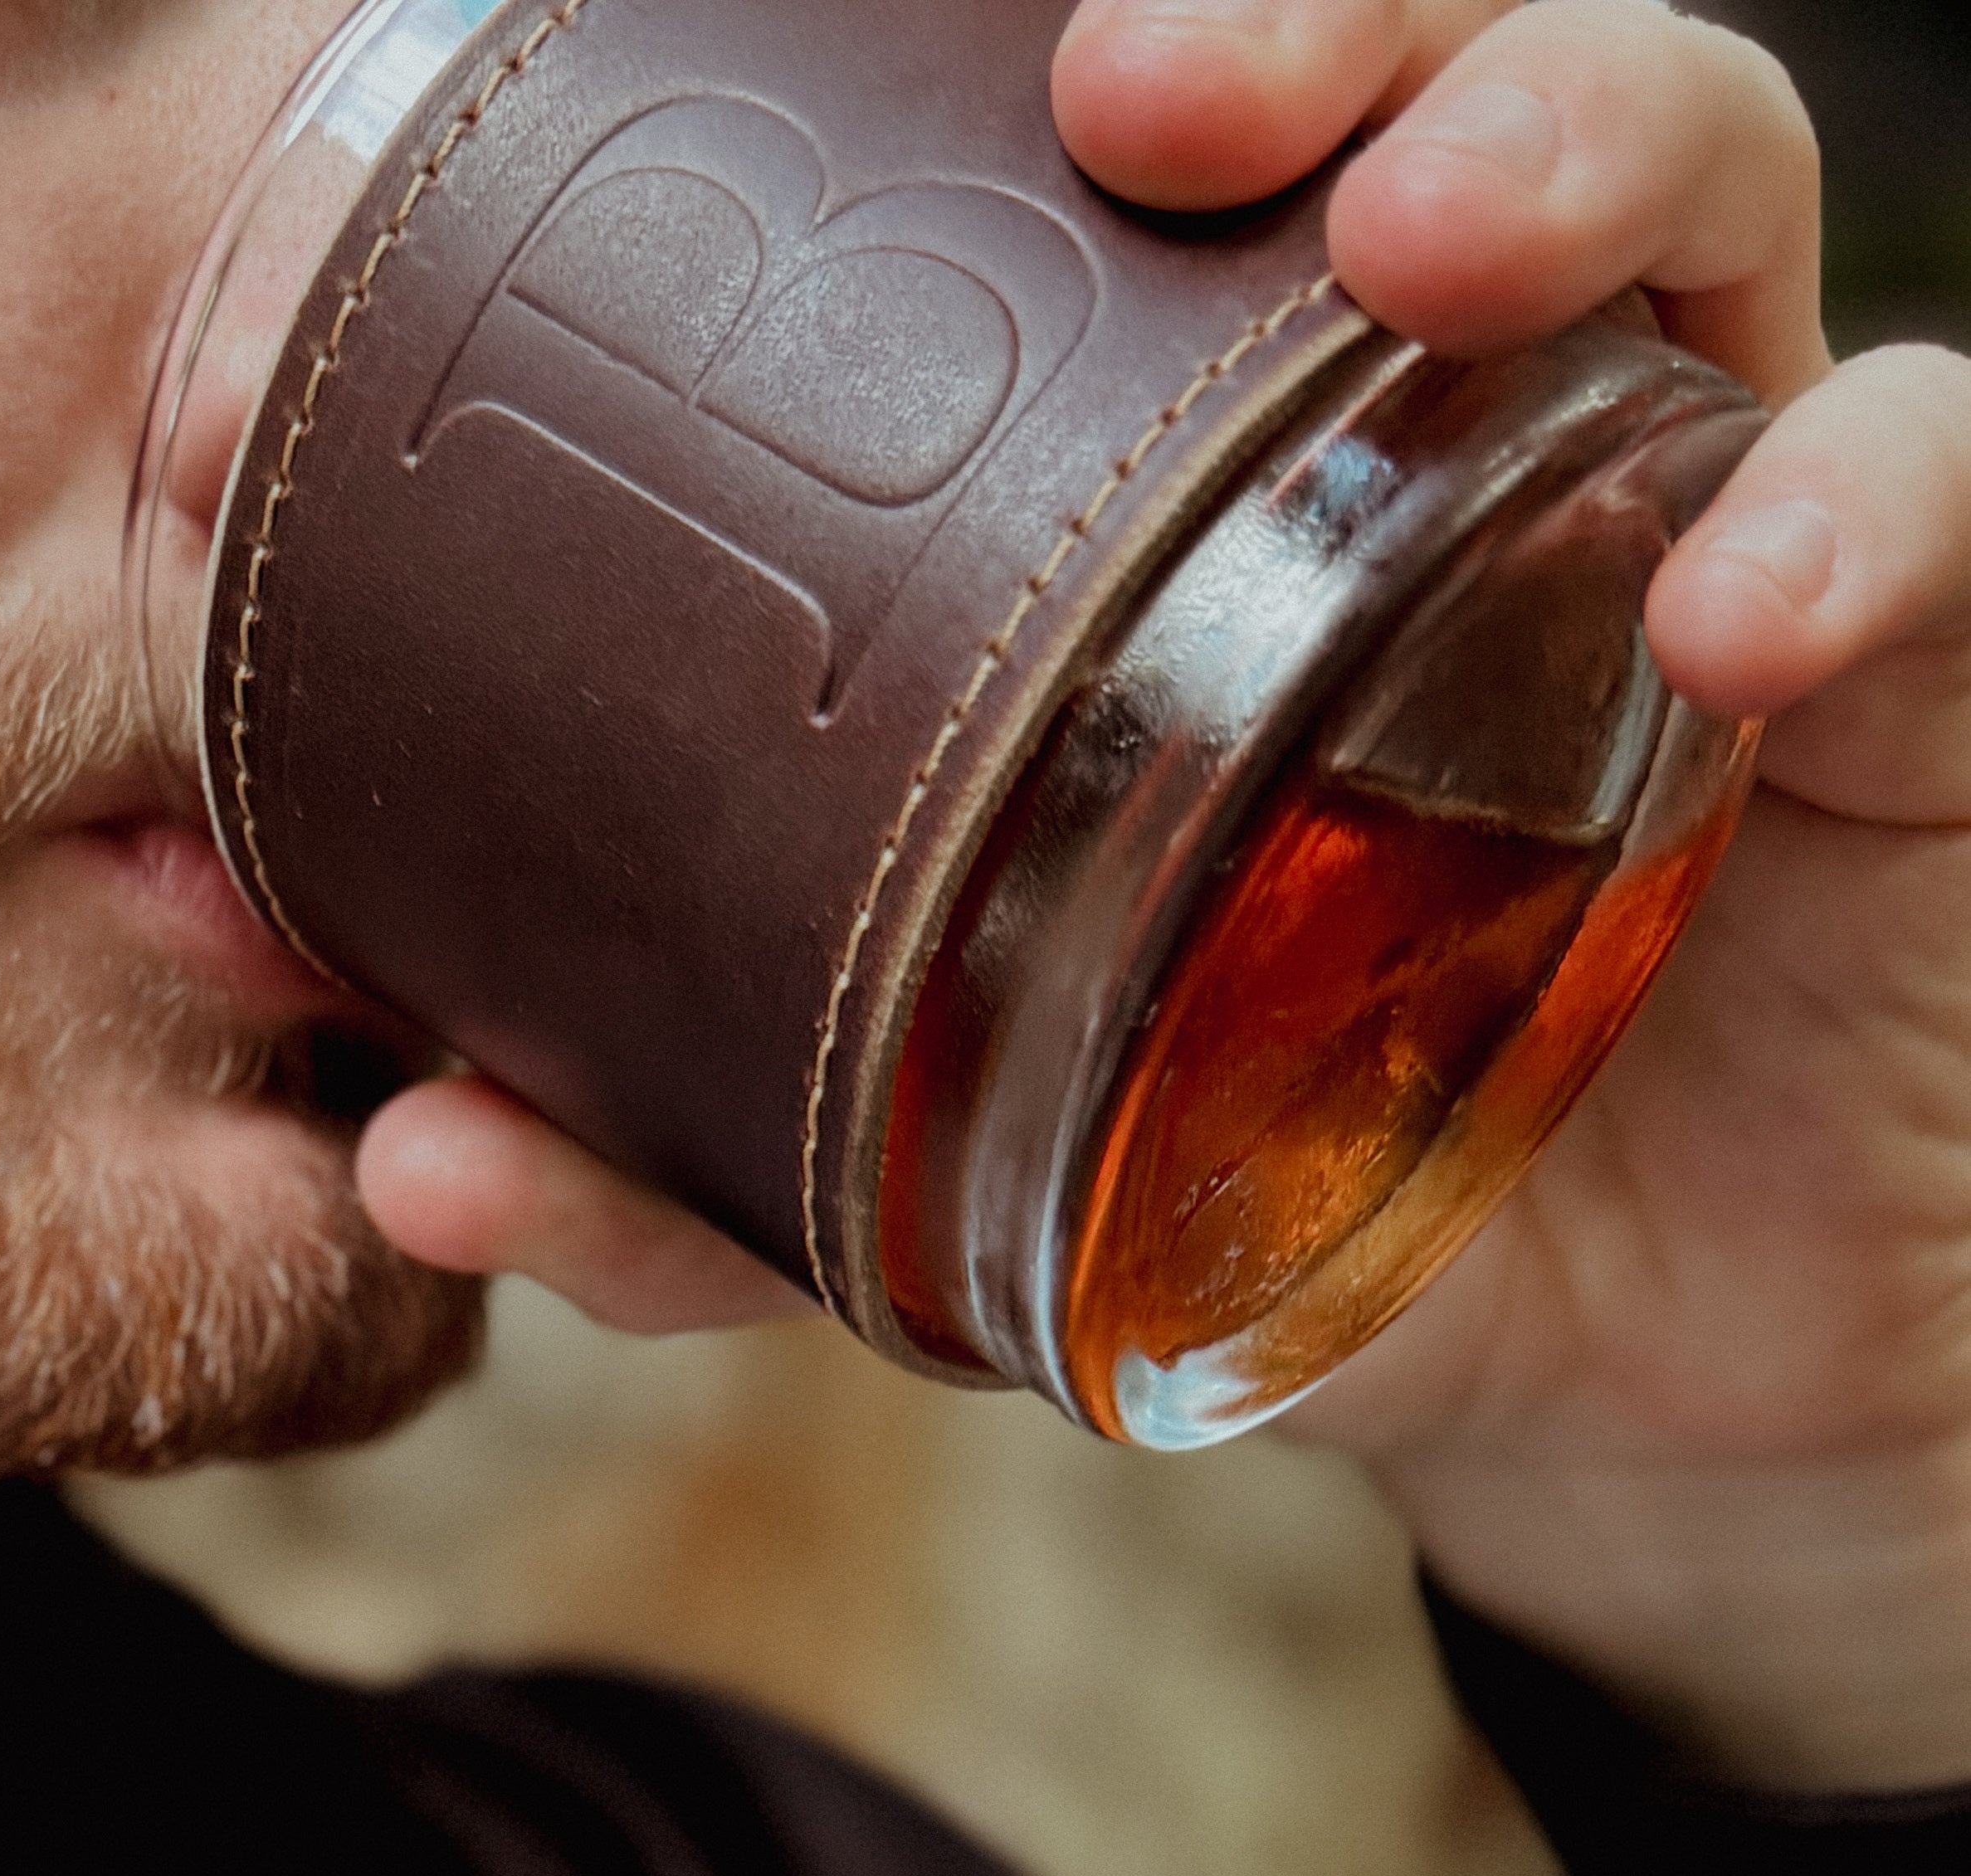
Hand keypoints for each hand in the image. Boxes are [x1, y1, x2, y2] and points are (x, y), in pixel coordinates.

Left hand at [353, 0, 1970, 1791]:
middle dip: (1311, 16)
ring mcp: (1717, 507)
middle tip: (1136, 79)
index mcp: (1248, 505)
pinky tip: (1729, 602)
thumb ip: (723, 1182)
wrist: (1650, 1392)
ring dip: (1568, 136)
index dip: (1055, 97)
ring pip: (1700, 179)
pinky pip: (1948, 496)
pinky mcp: (1933, 668)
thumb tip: (405, 1161)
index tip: (828, 80)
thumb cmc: (1321, 1191)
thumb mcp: (1006, 1192)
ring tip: (1416, 236)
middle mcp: (1483, 440)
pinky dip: (1861, 517)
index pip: (1180, 193)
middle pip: (1424, 93)